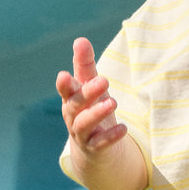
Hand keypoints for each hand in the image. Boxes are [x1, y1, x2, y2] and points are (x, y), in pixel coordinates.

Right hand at [56, 37, 126, 155]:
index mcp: (71, 99)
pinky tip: (123, 128)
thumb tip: (80, 39)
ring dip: (97, 114)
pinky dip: (110, 136)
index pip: (66, 90)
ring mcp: (82, 134)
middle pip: (75, 105)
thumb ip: (85, 65)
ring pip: (84, 124)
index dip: (65, 84)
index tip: (65, 75)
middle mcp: (73, 116)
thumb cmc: (90, 110)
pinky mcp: (94, 149)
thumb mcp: (89, 88)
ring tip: (113, 103)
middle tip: (104, 81)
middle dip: (87, 93)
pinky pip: (99, 144)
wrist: (92, 150)